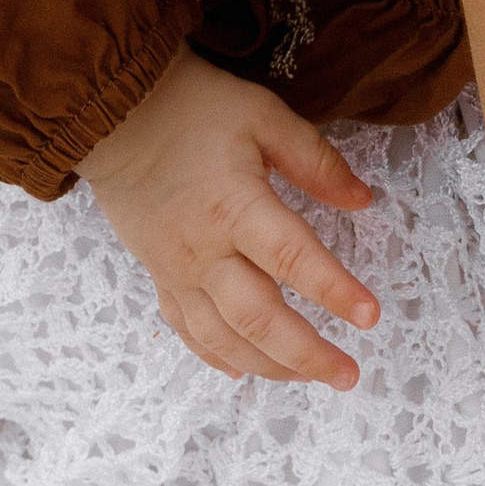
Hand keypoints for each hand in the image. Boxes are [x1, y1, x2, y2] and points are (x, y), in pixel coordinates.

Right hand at [84, 50, 381, 386]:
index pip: (293, 259)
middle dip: (307, 353)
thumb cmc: (194, 107)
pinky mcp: (158, 276)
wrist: (113, 113)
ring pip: (224, 338)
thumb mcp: (262, 115)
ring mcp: (177, 271)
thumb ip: (314, 159)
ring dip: (270, 366)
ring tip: (311, 377)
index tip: (370, 316)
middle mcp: (205, 250)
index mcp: (236, 206)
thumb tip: (362, 200)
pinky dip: (216, 356)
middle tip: (348, 374)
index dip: (334, 291)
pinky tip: (243, 370)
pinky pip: (187, 331)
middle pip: (258, 318)